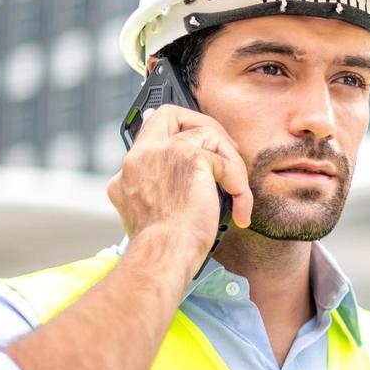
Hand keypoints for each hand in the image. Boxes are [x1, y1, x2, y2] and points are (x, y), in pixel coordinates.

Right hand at [107, 104, 254, 266]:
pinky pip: (226, 160)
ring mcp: (163, 153)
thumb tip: (190, 185)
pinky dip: (240, 186)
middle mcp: (140, 157)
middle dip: (202, 123)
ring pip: (207, 133)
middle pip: (169, 114)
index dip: (176, 133)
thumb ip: (161, 192)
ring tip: (238, 192)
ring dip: (231, 161)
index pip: (148, 134)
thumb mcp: (151, 215)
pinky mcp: (190, 157)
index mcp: (128, 172)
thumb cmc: (163, 248)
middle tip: (225, 148)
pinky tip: (240, 210)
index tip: (195, 142)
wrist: (162, 255)